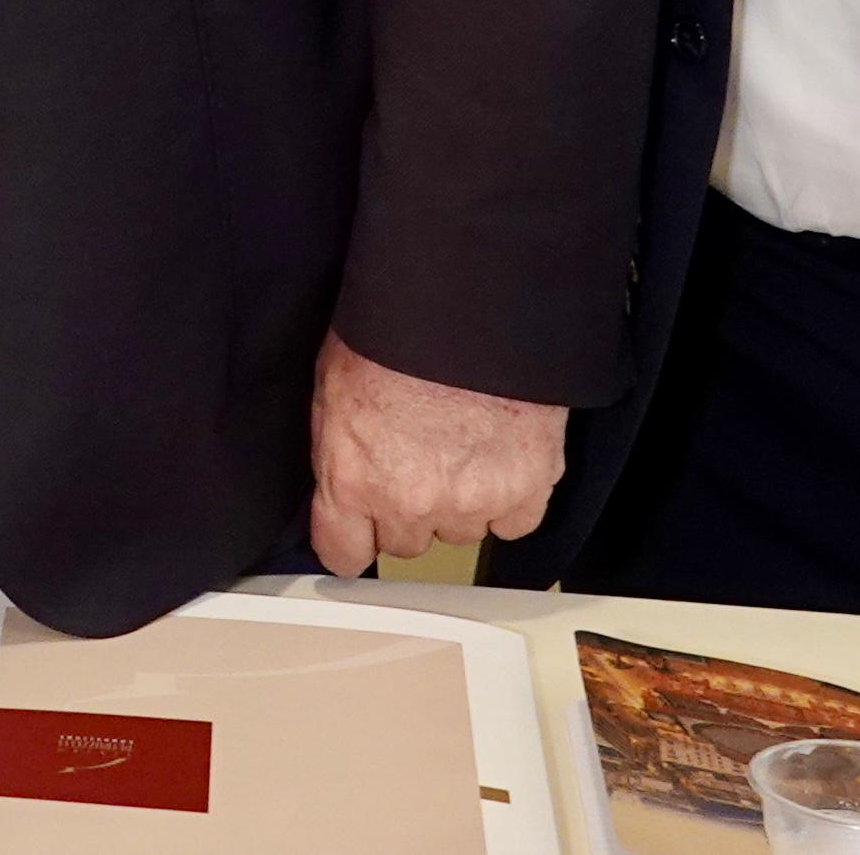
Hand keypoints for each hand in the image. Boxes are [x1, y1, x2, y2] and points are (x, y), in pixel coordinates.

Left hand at [309, 336, 564, 573]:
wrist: (467, 304)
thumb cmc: (393, 330)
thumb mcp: (333, 386)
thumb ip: (338, 451)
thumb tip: (341, 479)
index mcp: (352, 479)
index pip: (343, 554)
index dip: (352, 536)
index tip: (360, 526)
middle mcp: (410, 503)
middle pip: (405, 543)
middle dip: (408, 509)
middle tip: (418, 457)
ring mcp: (471, 502)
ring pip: (460, 532)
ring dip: (460, 501)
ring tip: (460, 444)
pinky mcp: (527, 489)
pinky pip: (515, 523)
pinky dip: (510, 498)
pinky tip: (500, 457)